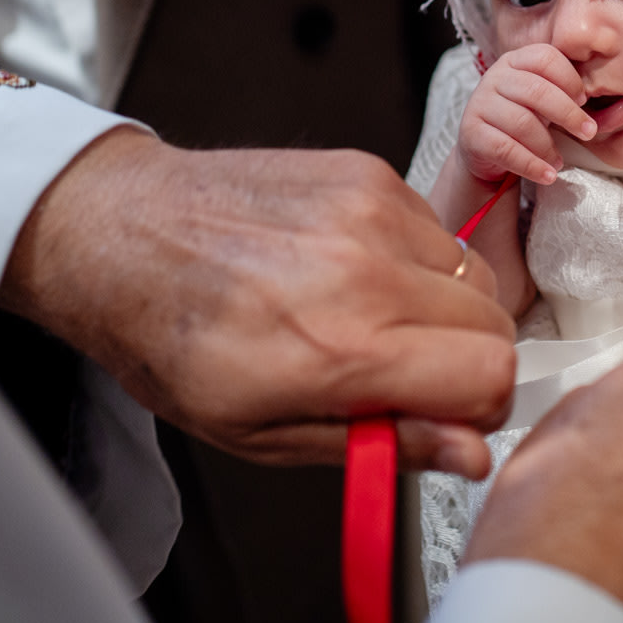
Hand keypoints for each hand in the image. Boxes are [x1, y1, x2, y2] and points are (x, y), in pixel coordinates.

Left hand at [0, 128, 516, 477]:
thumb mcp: (264, 432)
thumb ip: (381, 442)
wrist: (125, 236)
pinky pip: (437, 228)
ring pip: (474, 273)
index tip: (451, 413)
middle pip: (498, 322)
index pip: (491, 374)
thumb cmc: (175, 336)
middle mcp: (365, 271)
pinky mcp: (368, 172)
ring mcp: (371, 210)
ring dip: (443, 307)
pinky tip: (355, 270)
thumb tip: (466, 450)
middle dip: (465, 359)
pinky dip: (415, 259)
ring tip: (372, 318)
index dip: (480, 407)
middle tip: (406, 372)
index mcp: (340, 347)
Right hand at [458, 42, 595, 185]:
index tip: (585, 101)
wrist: (486, 149)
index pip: (546, 57)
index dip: (570, 79)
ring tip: (559, 162)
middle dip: (568, 114)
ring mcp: (479, 104)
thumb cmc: (527, 120)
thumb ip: (574, 98)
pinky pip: (505, 149)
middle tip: (588, 132)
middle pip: (537, 90)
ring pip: (522, 123)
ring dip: (548, 146)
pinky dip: (531, 165)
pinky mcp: (470, 134)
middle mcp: (495, 77)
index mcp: (516, 60)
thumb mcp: (549, 103)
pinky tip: (548, 175)